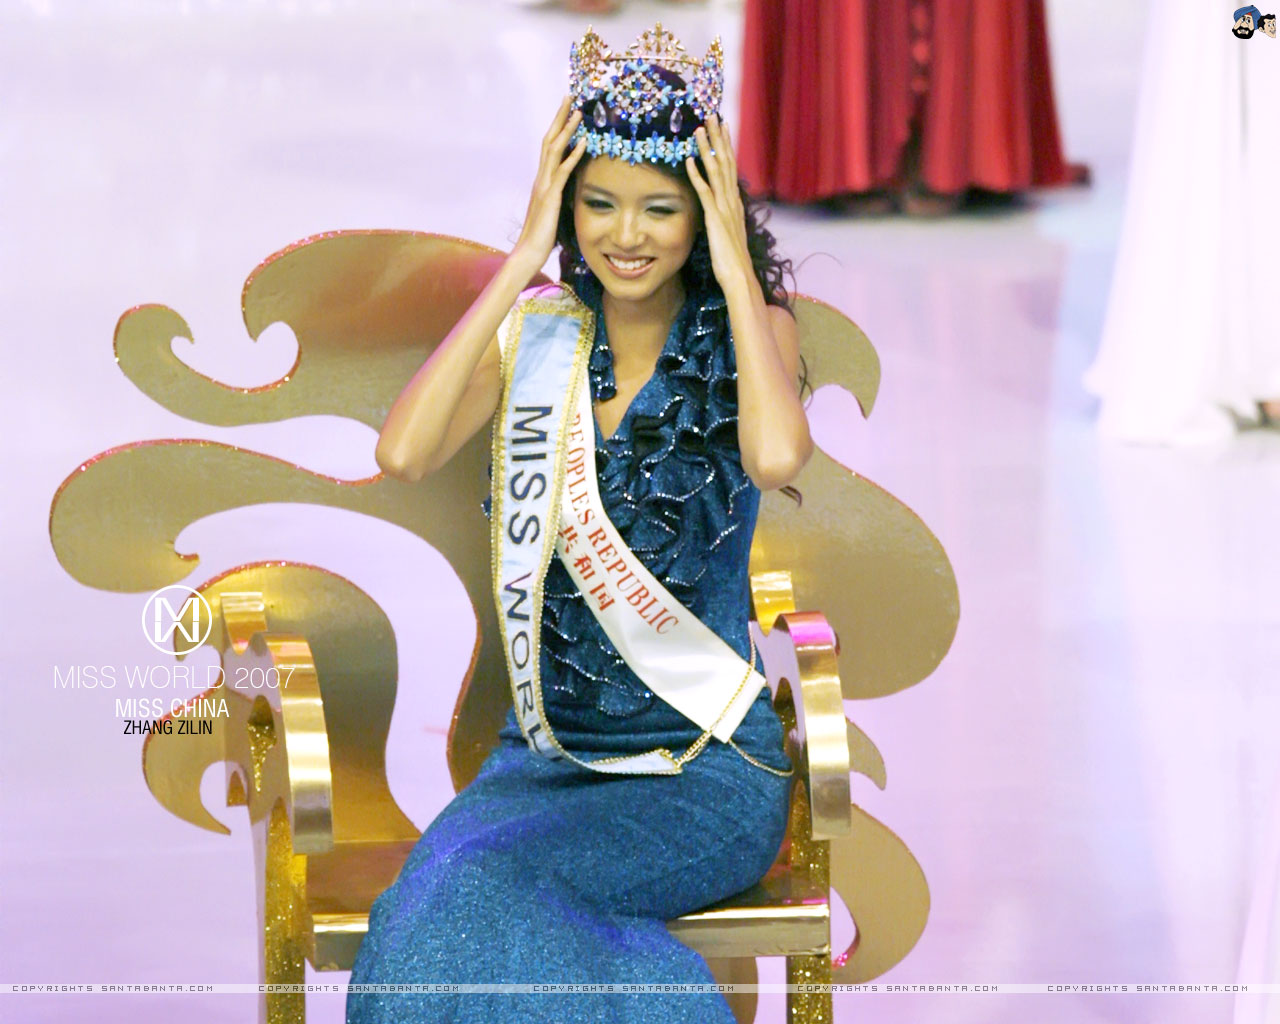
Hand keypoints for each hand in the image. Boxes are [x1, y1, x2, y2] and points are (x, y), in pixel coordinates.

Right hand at [511, 95, 587, 271]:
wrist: (528, 252)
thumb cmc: (541, 235)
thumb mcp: (553, 211)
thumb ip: (558, 196)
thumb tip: (569, 190)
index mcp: (542, 181)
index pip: (549, 147)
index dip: (557, 127)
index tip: (567, 110)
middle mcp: (541, 178)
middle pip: (549, 140)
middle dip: (560, 117)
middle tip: (570, 96)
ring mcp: (544, 186)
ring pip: (555, 150)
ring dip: (567, 129)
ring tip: (579, 112)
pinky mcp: (551, 197)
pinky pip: (563, 171)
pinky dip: (573, 155)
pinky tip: (584, 143)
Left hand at [684, 114, 754, 297]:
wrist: (740, 278)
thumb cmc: (733, 263)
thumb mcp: (728, 235)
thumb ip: (724, 220)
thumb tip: (719, 214)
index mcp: (734, 203)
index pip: (730, 168)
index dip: (726, 146)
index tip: (722, 127)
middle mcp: (731, 201)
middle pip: (725, 162)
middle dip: (719, 138)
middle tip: (713, 115)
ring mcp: (724, 209)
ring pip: (716, 171)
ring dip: (707, 148)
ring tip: (699, 128)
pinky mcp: (714, 219)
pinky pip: (704, 192)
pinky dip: (697, 175)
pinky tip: (689, 161)